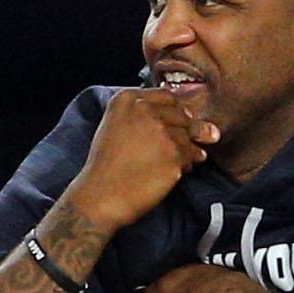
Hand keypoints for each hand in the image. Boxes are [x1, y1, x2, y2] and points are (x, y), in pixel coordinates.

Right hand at [61, 89, 219, 234]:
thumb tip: (192, 116)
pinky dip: (184, 165)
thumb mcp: (115, 125)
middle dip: (183, 131)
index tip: (173, 123)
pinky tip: (166, 173)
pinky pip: (191, 156)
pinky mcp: (174, 155)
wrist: (101, 196)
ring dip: (184, 150)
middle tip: (168, 149)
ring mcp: (162, 133)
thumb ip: (145, 113)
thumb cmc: (106, 165)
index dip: (174, 111)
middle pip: (182, 115)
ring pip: (189, 136)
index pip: (168, 96)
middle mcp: (145, 111)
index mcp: (127, 100)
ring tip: (164, 163)